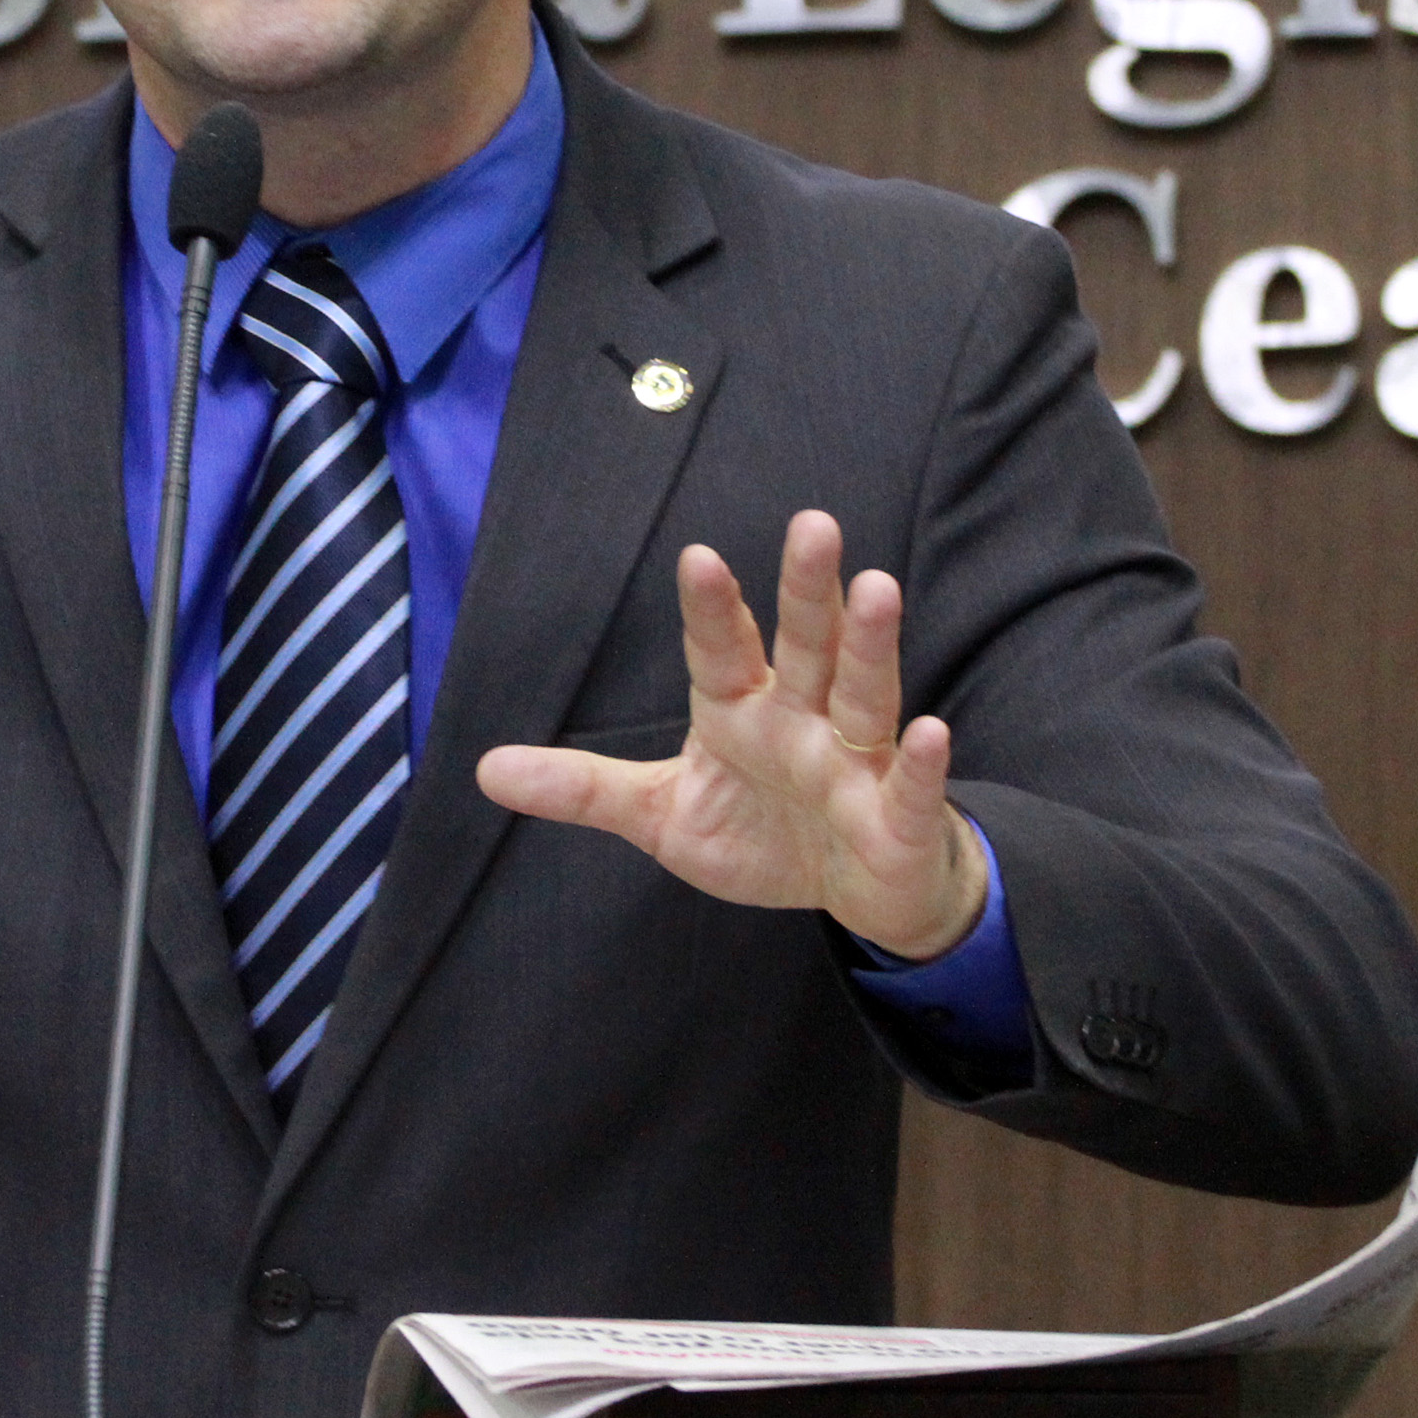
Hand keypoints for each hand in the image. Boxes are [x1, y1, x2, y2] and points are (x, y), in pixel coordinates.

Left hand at [476, 510, 983, 959]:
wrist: (855, 894)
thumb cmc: (763, 837)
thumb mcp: (661, 816)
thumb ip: (584, 789)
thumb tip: (484, 770)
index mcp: (742, 709)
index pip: (721, 650)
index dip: (710, 607)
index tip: (698, 556)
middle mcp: (803, 720)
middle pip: (807, 644)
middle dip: (807, 589)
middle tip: (813, 523)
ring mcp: (857, 764)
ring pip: (864, 695)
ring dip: (871, 645)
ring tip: (879, 588)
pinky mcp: (899, 817)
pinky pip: (912, 787)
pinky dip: (924, 764)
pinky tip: (932, 732)